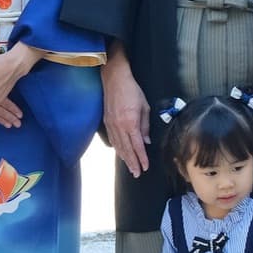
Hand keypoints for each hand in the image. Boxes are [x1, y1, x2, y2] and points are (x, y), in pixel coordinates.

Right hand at [103, 47, 149, 178]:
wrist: (114, 79)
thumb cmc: (132, 90)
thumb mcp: (144, 107)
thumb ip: (145, 126)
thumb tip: (145, 141)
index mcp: (131, 123)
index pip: (137, 145)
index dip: (142, 158)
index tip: (145, 167)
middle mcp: (119, 126)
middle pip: (127, 149)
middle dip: (133, 163)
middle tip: (137, 173)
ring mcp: (111, 125)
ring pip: (118, 146)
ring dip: (124, 158)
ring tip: (130, 168)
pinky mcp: (106, 121)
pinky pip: (112, 139)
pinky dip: (117, 148)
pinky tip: (120, 153)